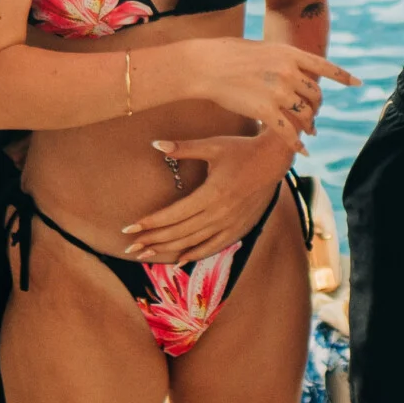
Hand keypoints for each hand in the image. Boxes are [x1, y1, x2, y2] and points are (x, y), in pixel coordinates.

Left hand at [121, 127, 295, 262]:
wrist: (274, 160)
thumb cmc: (241, 150)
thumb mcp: (212, 146)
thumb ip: (183, 148)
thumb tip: (155, 144)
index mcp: (211, 194)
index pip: (173, 214)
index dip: (150, 223)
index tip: (129, 229)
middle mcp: (220, 213)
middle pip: (179, 232)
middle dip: (153, 240)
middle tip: (130, 247)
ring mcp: (230, 224)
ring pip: (194, 242)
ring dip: (168, 249)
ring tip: (146, 254)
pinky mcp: (239, 228)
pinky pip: (214, 246)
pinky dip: (196, 253)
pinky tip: (180, 259)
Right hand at [187, 38, 356, 133]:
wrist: (207, 65)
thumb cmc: (228, 55)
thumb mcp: (262, 49)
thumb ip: (282, 60)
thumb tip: (295, 69)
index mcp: (290, 54)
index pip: (324, 67)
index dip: (343, 76)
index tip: (358, 83)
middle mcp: (290, 72)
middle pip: (316, 96)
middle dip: (317, 108)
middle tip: (313, 117)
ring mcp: (279, 92)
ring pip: (306, 115)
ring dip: (309, 126)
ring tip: (309, 132)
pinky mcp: (266, 111)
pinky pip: (289, 132)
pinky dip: (298, 143)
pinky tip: (302, 150)